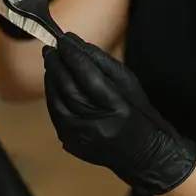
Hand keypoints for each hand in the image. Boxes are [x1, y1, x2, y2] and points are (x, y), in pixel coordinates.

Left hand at [42, 33, 195, 194]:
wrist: (144, 156)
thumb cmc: (140, 114)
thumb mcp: (130, 84)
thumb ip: (103, 64)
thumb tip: (77, 45)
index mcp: (118, 109)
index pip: (89, 77)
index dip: (74, 56)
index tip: (64, 39)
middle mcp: (97, 126)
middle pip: (69, 90)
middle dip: (57, 65)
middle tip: (50, 47)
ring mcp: (82, 138)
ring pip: (57, 102)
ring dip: (51, 78)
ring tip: (50, 61)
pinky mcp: (71, 143)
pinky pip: (55, 115)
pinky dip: (52, 95)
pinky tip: (52, 81)